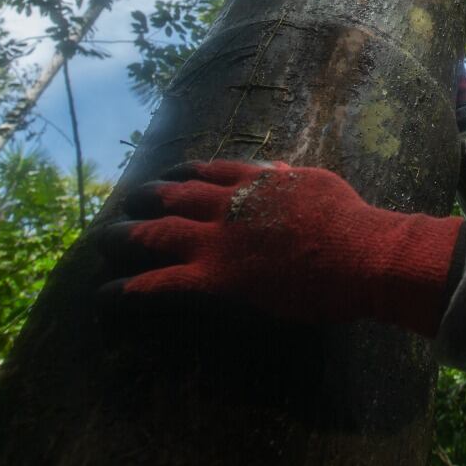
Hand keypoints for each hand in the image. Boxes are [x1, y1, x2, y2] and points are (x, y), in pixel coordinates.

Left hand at [98, 160, 463, 336]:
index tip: (169, 177)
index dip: (182, 174)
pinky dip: (129, 288)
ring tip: (103, 241)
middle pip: (174, 195)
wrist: (363, 253)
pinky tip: (107, 294)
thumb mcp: (318, 183)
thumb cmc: (353, 222)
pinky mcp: (215, 278)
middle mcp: (229, 204)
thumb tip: (277, 171)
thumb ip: (289, 177)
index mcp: (257, 181)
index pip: (208, 170)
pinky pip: (160, 283)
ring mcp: (218, 241)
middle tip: (128, 203)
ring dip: (125, 236)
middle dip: (146, 199)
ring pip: (157, 233)